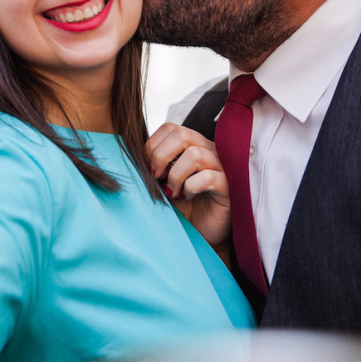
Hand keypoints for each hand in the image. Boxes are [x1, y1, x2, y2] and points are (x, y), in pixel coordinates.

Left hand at [146, 124, 230, 248]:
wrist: (200, 233)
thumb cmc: (181, 207)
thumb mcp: (162, 183)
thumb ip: (152, 167)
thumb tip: (132, 156)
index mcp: (192, 144)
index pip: (170, 128)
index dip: (153, 146)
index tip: (149, 170)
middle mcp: (208, 150)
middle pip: (182, 134)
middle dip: (161, 157)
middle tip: (157, 178)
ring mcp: (221, 167)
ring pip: (195, 154)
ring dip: (176, 176)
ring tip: (173, 192)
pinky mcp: (228, 187)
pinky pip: (208, 177)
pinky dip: (191, 187)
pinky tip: (188, 197)